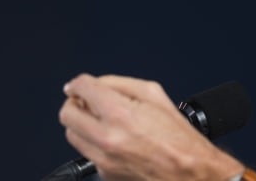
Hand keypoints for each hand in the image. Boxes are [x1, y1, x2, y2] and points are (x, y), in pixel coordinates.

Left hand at [59, 74, 243, 180]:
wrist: (188, 171)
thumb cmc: (178, 136)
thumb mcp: (154, 95)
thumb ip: (120, 84)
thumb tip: (97, 84)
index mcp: (119, 114)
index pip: (81, 89)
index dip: (77, 83)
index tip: (77, 85)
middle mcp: (106, 138)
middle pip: (67, 114)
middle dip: (75, 103)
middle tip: (86, 101)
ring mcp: (103, 159)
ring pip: (72, 135)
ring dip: (82, 124)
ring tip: (101, 120)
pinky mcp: (104, 173)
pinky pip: (88, 152)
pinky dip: (95, 143)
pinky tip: (115, 139)